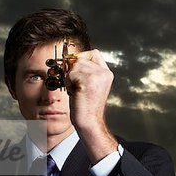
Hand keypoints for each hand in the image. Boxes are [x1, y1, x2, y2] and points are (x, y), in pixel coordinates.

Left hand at [65, 49, 117, 163]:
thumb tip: (69, 59)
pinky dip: (68, 83)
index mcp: (106, 73)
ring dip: (70, 78)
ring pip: (74, 65)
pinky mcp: (89, 80)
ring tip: (76, 91)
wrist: (89, 122)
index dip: (81, 58)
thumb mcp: (87, 85)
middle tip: (76, 86)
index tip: (75, 71)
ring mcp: (98, 76)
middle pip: (81, 58)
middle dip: (73, 71)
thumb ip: (84, 71)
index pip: (93, 53)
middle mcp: (104, 73)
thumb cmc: (85, 107)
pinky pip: (71, 74)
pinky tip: (75, 93)